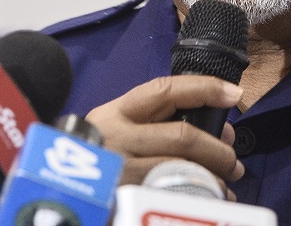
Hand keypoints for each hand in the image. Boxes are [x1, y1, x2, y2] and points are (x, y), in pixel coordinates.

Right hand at [85, 75, 244, 193]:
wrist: (57, 186)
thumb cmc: (100, 152)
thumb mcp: (120, 126)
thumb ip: (160, 121)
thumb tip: (220, 132)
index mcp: (118, 111)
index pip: (165, 90)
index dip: (203, 88)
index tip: (233, 94)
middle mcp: (117, 137)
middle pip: (181, 136)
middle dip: (217, 149)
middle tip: (233, 162)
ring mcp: (118, 170)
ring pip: (178, 168)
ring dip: (211, 176)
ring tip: (225, 184)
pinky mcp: (120, 197)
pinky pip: (167, 195)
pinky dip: (194, 197)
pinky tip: (208, 200)